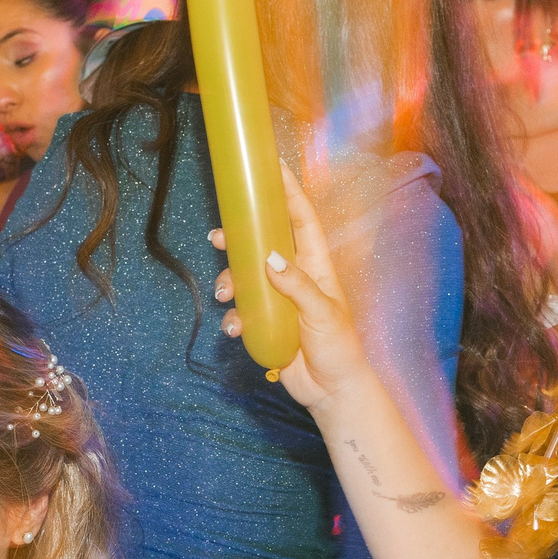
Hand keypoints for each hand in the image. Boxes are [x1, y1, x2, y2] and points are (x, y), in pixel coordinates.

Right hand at [209, 165, 379, 416]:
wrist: (331, 390)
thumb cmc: (338, 347)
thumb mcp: (322, 313)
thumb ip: (297, 286)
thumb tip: (269, 259)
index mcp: (314, 265)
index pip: (301, 220)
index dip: (288, 192)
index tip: (272, 168)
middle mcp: (293, 276)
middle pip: (261, 243)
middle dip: (238, 237)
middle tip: (218, 237)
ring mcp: (276, 299)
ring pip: (243, 277)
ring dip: (229, 281)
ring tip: (224, 294)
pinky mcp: (263, 323)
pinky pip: (240, 311)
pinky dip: (232, 317)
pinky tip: (234, 328)